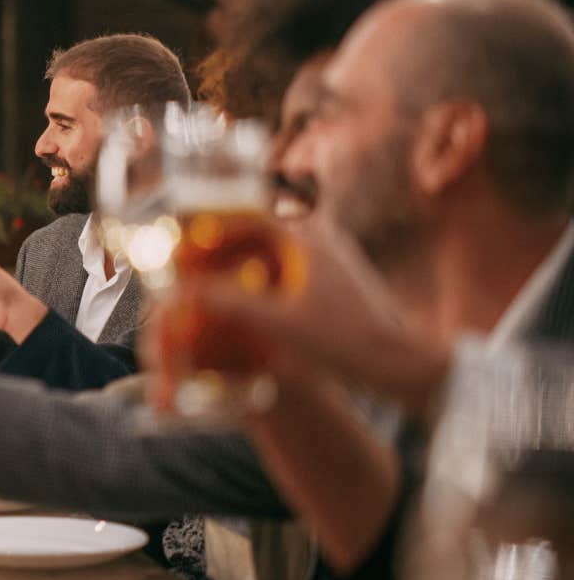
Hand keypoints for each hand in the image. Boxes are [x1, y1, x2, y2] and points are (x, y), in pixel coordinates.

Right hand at [172, 221, 452, 416]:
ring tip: (208, 283)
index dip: (208, 227)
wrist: (398, 363)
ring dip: (239, 263)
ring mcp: (329, 258)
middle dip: (219, 246)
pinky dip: (259, 278)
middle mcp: (320, 237)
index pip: (246, 215)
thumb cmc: (343, 340)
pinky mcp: (333, 280)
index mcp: (307, 236)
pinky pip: (285, 269)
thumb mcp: (278, 323)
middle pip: (255, 230)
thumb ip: (229, 303)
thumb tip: (181, 291)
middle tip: (188, 265)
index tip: (182, 244)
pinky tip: (242, 303)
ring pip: (270, 250)